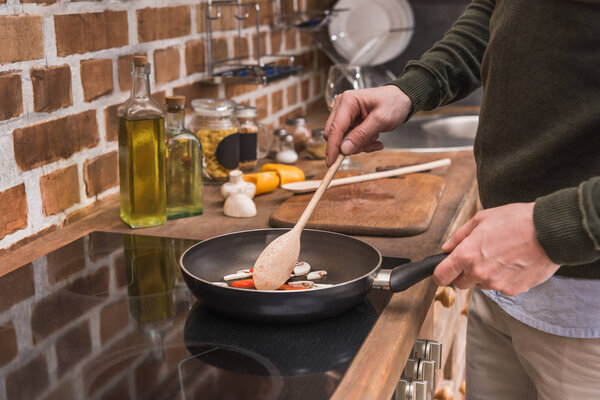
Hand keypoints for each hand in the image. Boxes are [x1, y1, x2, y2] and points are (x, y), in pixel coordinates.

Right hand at [323, 85, 411, 165]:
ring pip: (342, 140)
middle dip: (350, 145)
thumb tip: (344, 149)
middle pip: (335, 135)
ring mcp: (344, 114)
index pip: (335, 128)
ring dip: (359, 144)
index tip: (331, 163)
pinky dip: (362, 143)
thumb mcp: (381, 120)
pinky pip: (349, 139)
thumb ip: (362, 135)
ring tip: (375, 137)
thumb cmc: (393, 103)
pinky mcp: (348, 121)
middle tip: (369, 144)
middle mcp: (342, 106)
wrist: (401, 99)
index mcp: (348, 101)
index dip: (332, 147)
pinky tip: (374, 138)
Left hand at [434, 202, 559, 295]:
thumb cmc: (517, 221)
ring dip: (485, 275)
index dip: (440, 275)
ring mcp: (496, 284)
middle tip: (478, 257)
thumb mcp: (482, 219)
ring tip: (501, 256)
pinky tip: (513, 263)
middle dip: (464, 273)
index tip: (443, 272)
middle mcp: (479, 273)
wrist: (550, 232)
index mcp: (467, 255)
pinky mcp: (513, 290)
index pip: (442, 276)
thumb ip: (460, 236)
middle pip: (461, 284)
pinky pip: (501, 287)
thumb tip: (447, 247)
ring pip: (482, 285)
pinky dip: (503, 278)